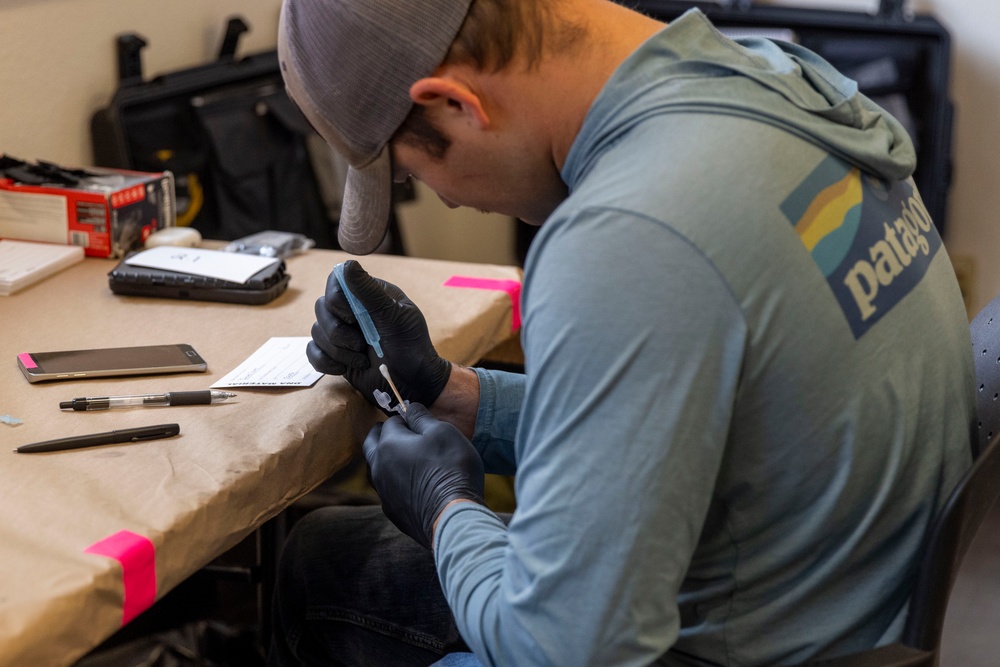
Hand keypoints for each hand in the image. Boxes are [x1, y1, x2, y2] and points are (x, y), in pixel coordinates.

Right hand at [307, 260, 451, 408]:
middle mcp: (351, 311)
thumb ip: (369, 292)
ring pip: (316, 331)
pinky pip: (312, 352)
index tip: (353, 318)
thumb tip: (347, 264)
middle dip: (338, 331)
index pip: (335, 283)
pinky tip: (344, 369)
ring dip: (338, 351)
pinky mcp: (335, 354)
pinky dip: (325, 362)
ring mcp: (342, 332)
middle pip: (321, 307)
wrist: (411, 383)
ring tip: (362, 360)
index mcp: (367, 295)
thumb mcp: (394, 317)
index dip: (337, 300)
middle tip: (361, 344)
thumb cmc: (410, 346)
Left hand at [363, 403, 484, 548]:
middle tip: (397, 430)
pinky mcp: (393, 512)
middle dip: (382, 434)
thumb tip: (408, 407)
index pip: (391, 422)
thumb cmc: (450, 469)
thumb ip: (421, 417)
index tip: (414, 418)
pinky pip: (388, 489)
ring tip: (403, 456)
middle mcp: (378, 468)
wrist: (452, 518)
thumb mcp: (442, 432)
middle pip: (372, 444)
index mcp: (388, 445)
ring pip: (377, 468)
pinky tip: (409, 483)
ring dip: (386, 459)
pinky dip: (395, 481)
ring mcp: (384, 493)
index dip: (404, 418)